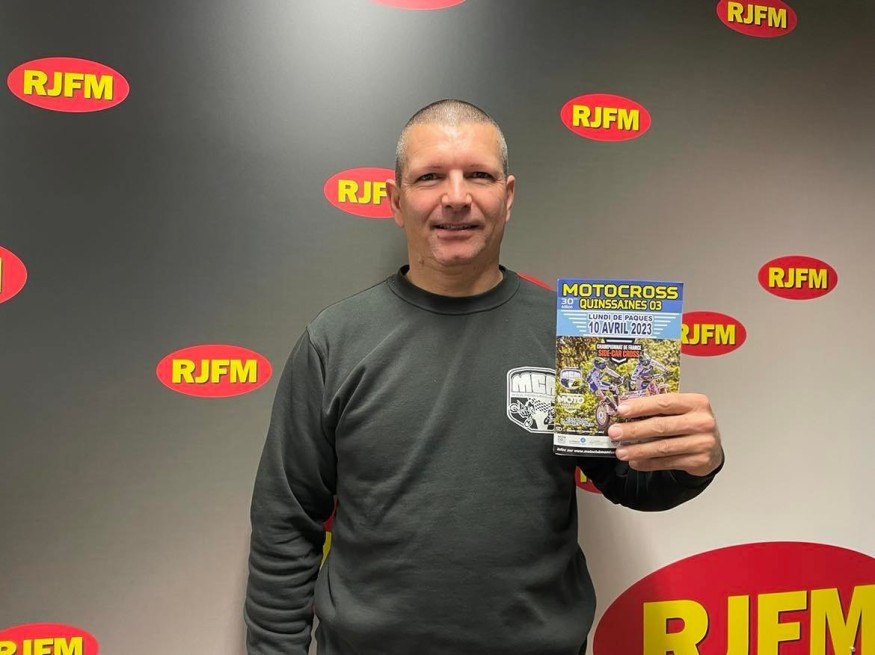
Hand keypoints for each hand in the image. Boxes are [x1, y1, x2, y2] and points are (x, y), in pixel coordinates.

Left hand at [607, 393, 722, 476]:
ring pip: (663, 447)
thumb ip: (659, 409)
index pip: (664, 402)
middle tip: (615, 433)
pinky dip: (648, 463)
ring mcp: (702, 443)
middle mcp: (702, 422)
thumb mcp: (681, 410)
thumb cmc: (690, 423)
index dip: (641, 407)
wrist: (712, 446)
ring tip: (620, 451)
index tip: (621, 410)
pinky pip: (667, 462)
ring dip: (638, 450)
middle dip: (634, 430)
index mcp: (696, 403)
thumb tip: (625, 411)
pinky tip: (635, 462)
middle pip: (661, 426)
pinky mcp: (699, 461)